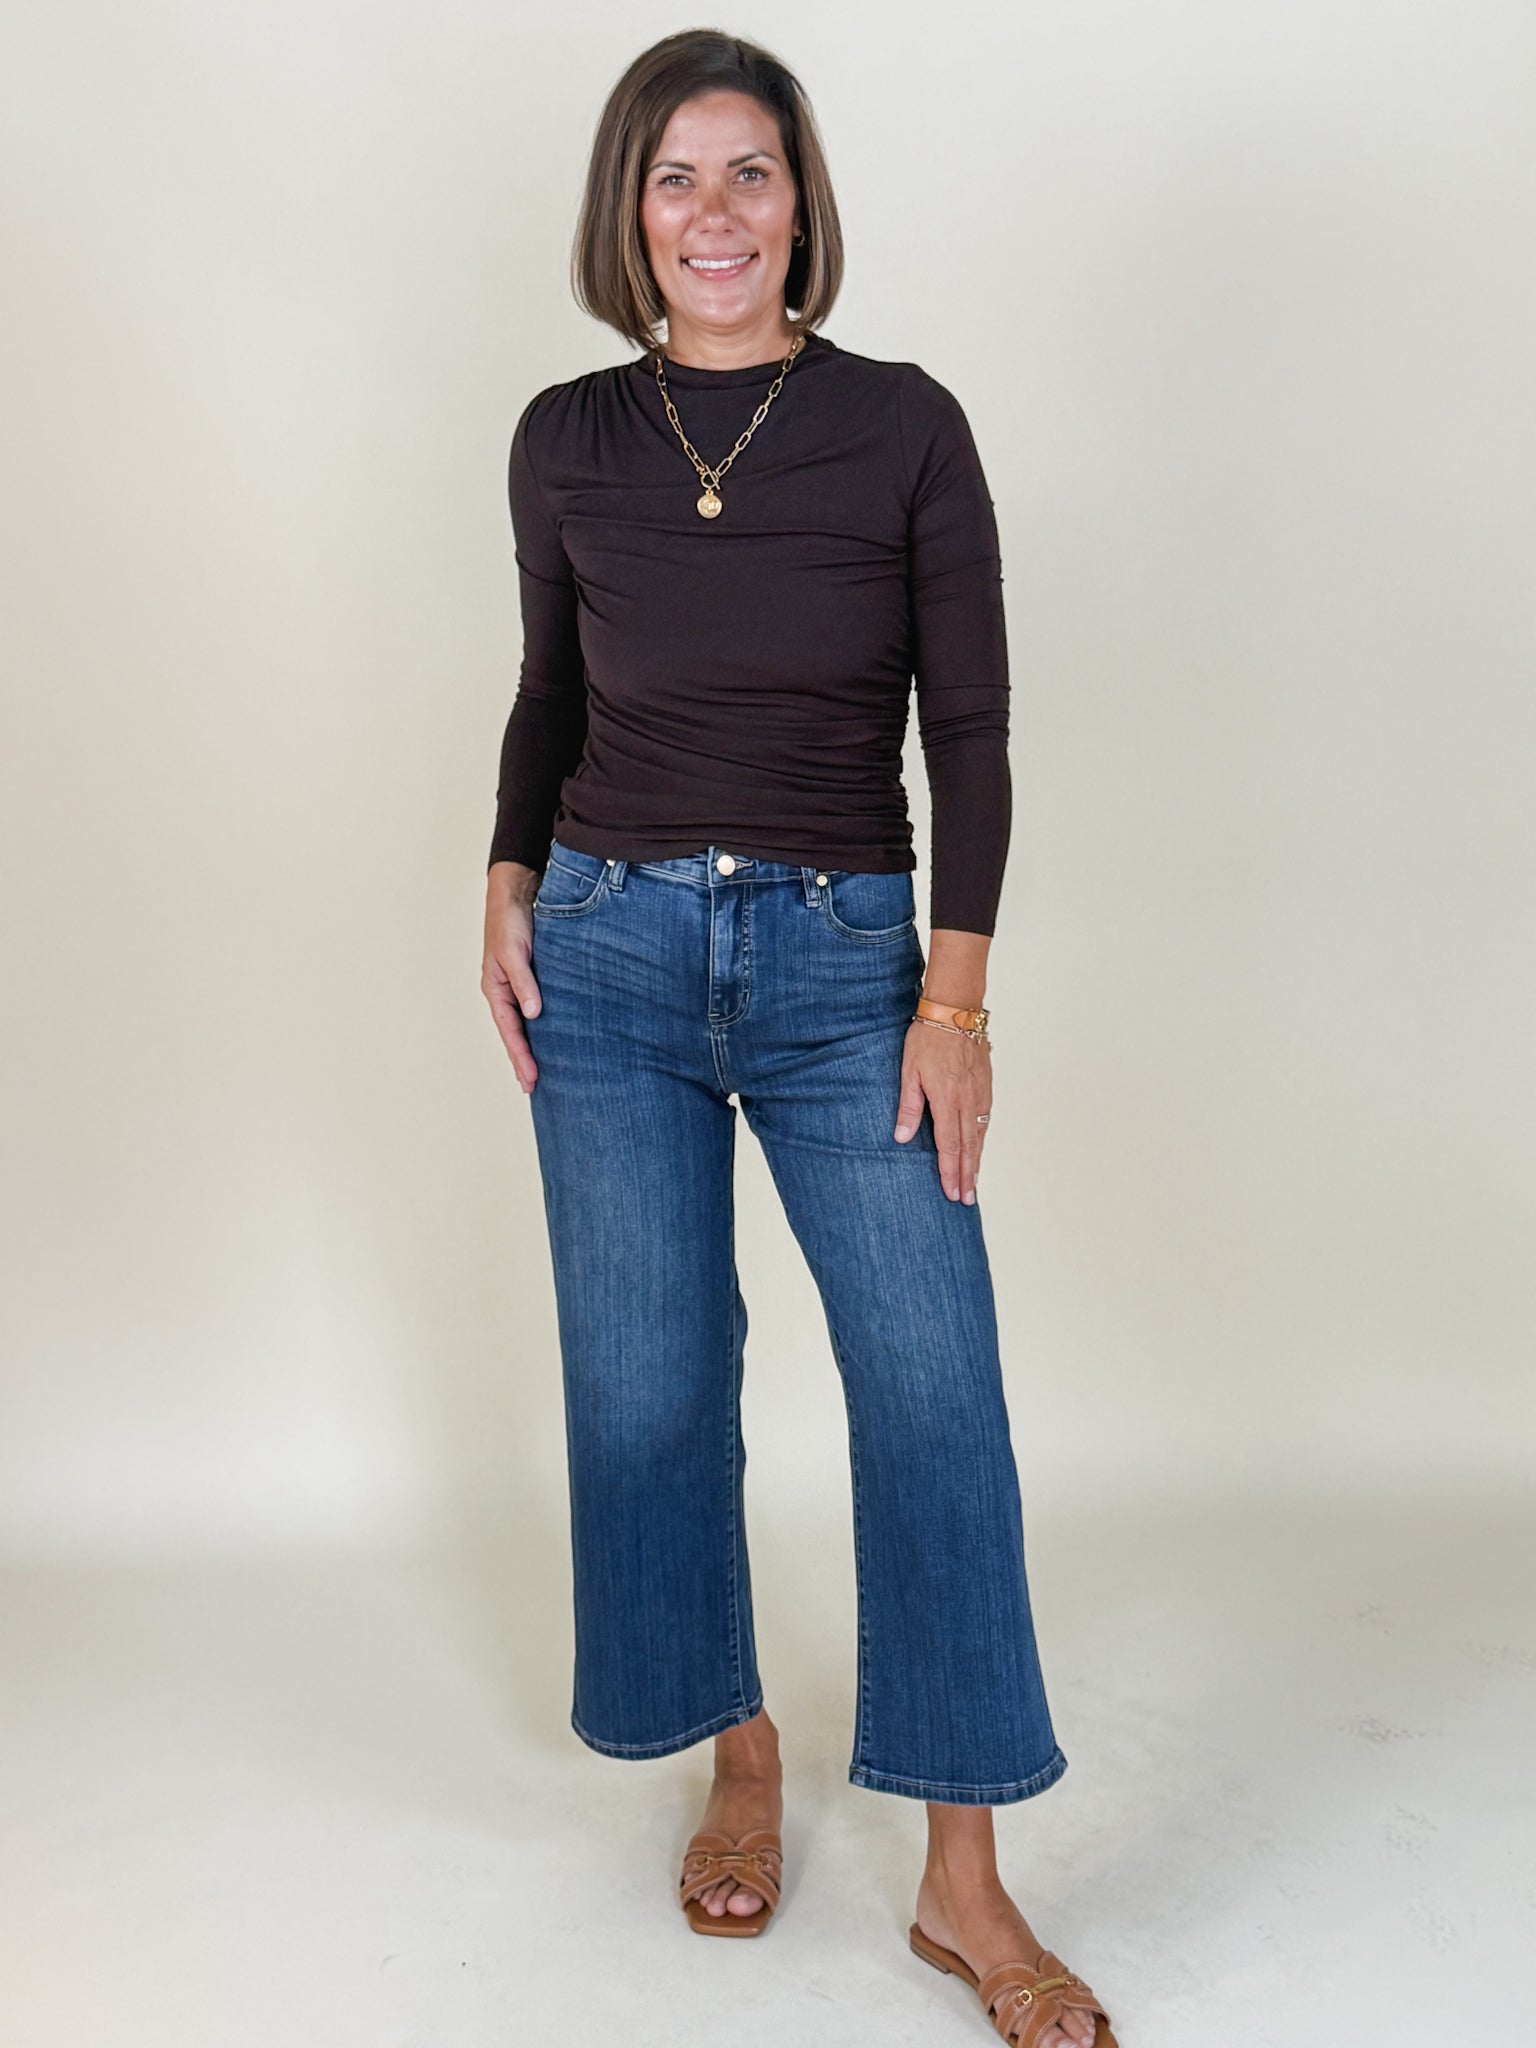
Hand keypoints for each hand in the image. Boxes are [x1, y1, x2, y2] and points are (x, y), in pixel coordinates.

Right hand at [482, 861, 542, 1091]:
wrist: (517, 890)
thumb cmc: (510, 919)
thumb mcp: (515, 951)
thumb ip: (524, 982)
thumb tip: (533, 1014)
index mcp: (495, 988)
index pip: (509, 1031)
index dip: (520, 1057)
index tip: (530, 1081)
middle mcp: (506, 991)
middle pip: (515, 1033)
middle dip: (523, 1060)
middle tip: (535, 1088)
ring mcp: (520, 984)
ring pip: (526, 1023)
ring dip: (534, 1046)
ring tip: (546, 1071)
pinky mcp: (534, 975)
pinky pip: (538, 1007)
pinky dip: (544, 1025)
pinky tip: (556, 1036)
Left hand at [893, 1020, 991, 1202]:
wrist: (956, 1011)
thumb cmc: (928, 1038)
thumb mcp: (909, 1072)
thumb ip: (908, 1107)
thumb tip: (901, 1138)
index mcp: (947, 1100)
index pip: (950, 1146)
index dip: (951, 1172)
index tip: (952, 1193)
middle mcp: (968, 1102)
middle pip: (969, 1147)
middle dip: (968, 1176)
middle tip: (967, 1200)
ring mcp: (980, 1094)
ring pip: (980, 1135)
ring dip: (977, 1161)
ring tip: (974, 1182)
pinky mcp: (986, 1085)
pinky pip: (985, 1119)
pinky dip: (982, 1139)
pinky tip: (979, 1147)